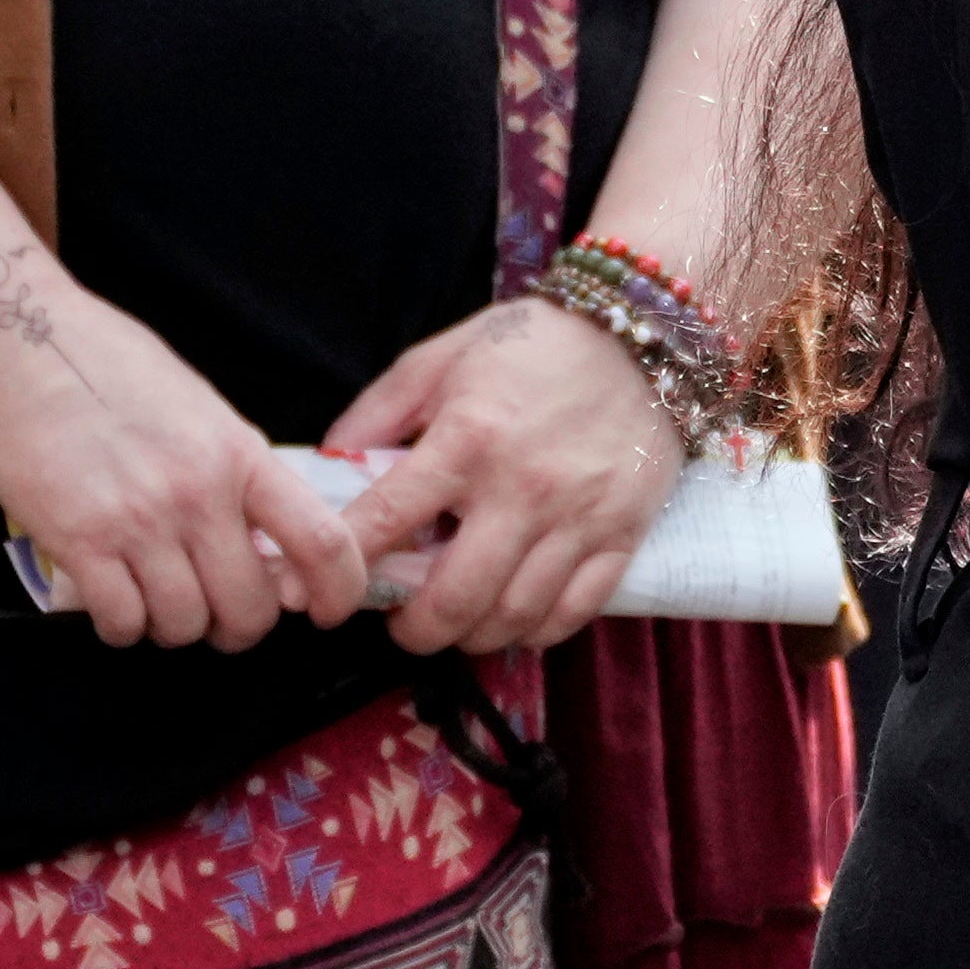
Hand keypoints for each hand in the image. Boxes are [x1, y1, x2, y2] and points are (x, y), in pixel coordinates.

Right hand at [0, 220, 363, 647]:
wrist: (15, 342)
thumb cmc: (102, 361)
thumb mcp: (196, 403)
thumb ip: (232, 464)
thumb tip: (261, 527)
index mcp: (237, 452)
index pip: (321, 539)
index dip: (337, 591)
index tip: (323, 610)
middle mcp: (197, 493)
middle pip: (249, 607)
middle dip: (236, 626)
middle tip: (216, 616)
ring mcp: (139, 522)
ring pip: (184, 625)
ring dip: (173, 627)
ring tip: (154, 599)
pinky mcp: (79, 543)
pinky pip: (122, 623)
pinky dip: (122, 627)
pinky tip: (112, 601)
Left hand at [316, 294, 682, 655]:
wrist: (643, 332)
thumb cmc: (532, 344)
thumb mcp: (441, 358)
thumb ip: (377, 411)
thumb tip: (329, 465)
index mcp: (466, 438)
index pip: (385, 523)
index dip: (343, 567)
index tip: (326, 590)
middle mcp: (521, 488)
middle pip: (453, 597)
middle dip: (412, 631)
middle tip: (400, 625)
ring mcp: (577, 517)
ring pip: (513, 616)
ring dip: (471, 637)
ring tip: (455, 623)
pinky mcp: (623, 534)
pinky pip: (574, 612)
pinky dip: (535, 633)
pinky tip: (511, 619)